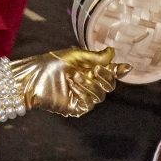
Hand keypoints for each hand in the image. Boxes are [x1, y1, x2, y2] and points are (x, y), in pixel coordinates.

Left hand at [10, 46, 126, 117]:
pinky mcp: (76, 107)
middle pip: (109, 85)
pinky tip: (72, 85)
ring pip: (101, 95)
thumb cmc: (51, 63)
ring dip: (90, 84)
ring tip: (74, 76)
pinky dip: (83, 92)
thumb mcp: (76, 56)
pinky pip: (89, 102)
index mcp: (90, 71)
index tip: (126, 67)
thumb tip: (113, 52)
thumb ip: (95, 57)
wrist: (34, 77)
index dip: (119, 70)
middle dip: (105, 76)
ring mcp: (83, 97)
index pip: (110, 72)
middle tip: (95, 69)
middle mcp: (88, 84)